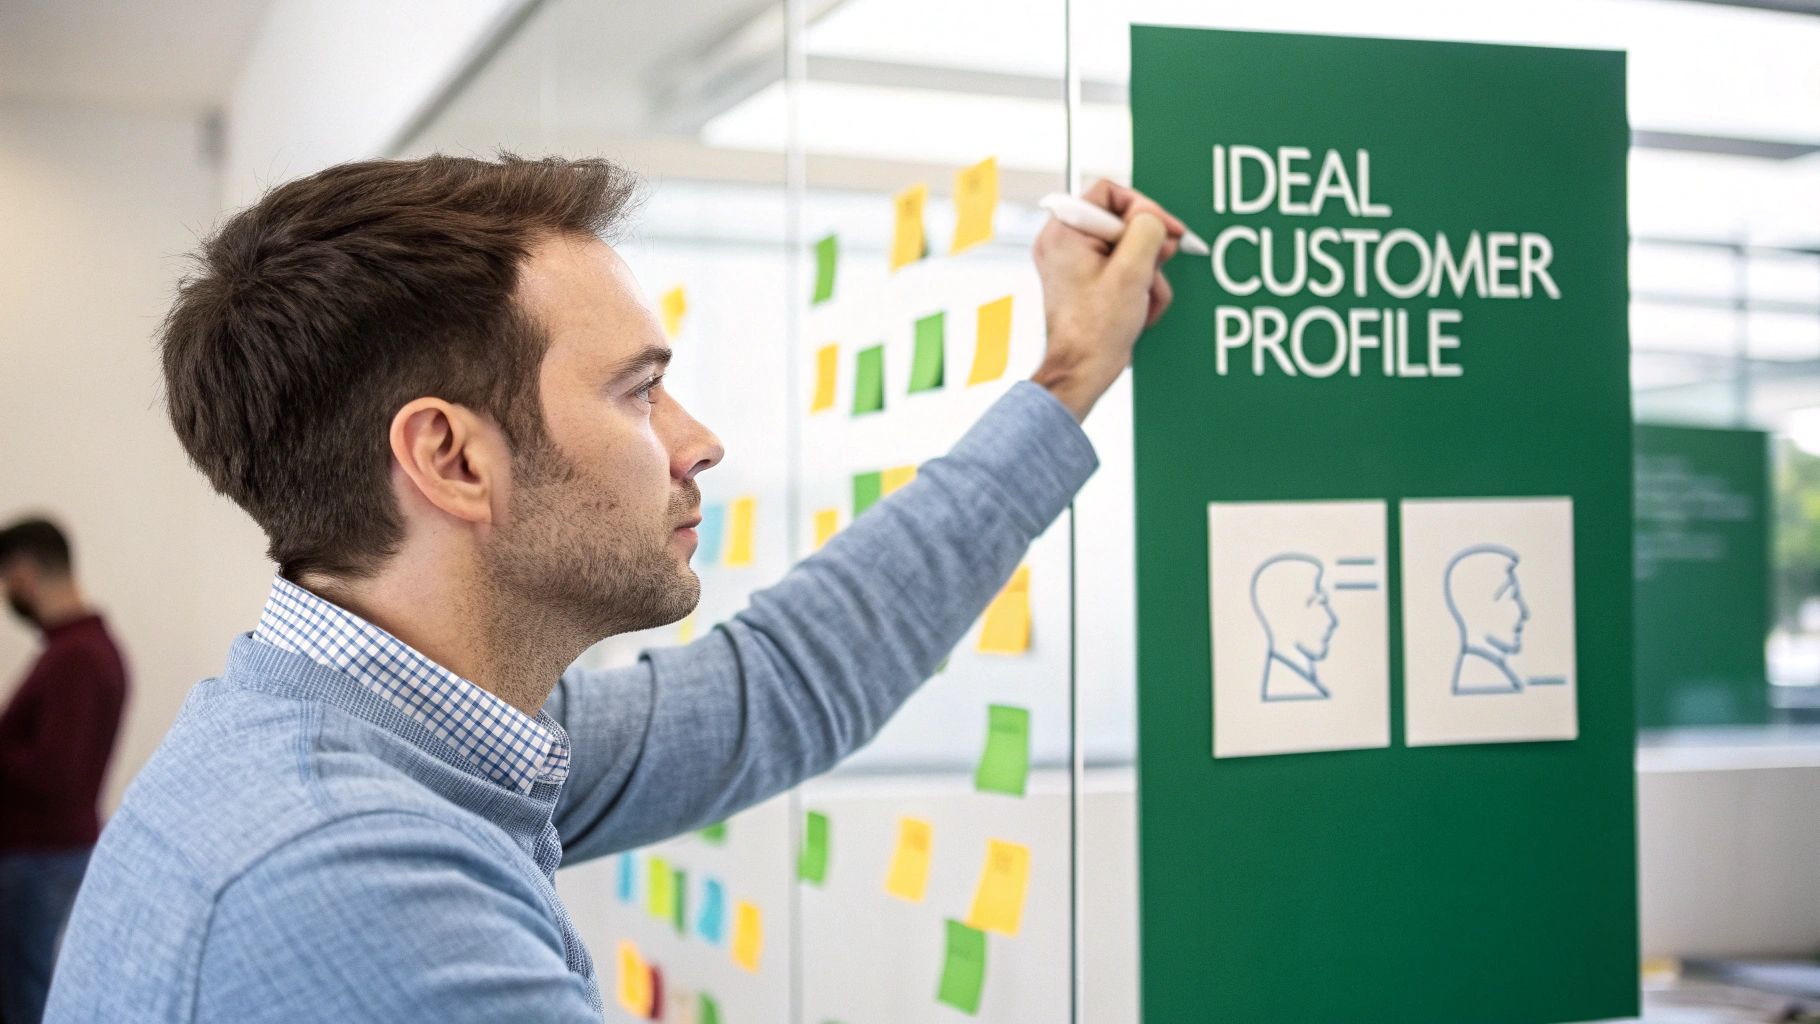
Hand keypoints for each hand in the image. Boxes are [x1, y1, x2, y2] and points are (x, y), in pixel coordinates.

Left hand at [1029, 179, 1188, 420]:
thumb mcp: (1132, 272)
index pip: (1109, 193)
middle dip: (1147, 250)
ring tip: (1143, 300)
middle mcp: (1063, 242)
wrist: (1082, 371)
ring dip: (1146, 274)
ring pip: (1127, 249)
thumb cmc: (1095, 330)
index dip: (1144, 208)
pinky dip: (1137, 287)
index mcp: (1064, 231)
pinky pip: (1121, 269)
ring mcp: (1073, 263)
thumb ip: (1147, 231)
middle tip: (1156, 269)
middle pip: (1122, 222)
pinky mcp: (1086, 282)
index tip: (1167, 230)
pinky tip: (1138, 309)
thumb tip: (1154, 219)